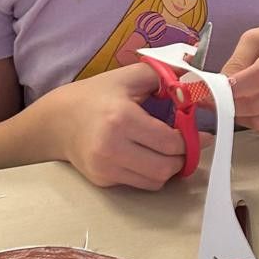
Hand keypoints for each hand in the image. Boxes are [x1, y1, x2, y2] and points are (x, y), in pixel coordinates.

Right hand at [53, 63, 191, 189]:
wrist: (57, 121)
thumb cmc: (95, 96)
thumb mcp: (127, 77)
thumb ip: (163, 75)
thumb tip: (195, 80)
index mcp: (121, 118)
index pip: (169, 141)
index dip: (191, 139)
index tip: (201, 134)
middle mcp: (112, 147)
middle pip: (166, 166)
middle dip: (183, 156)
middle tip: (187, 144)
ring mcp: (106, 167)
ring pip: (156, 180)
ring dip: (169, 168)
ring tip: (169, 152)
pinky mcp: (103, 180)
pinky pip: (140, 184)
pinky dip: (152, 174)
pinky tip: (150, 157)